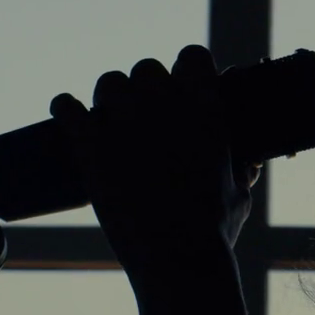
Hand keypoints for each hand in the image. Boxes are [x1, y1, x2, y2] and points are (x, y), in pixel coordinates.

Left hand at [51, 45, 260, 283]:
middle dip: (145, 88)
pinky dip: (66, 109)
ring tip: (110, 119)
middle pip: (147, 68)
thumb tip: (248, 163)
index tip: (182, 84)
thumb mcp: (240, 195)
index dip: (186, 68)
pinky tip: (69, 115)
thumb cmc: (214, 231)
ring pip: (108, 81)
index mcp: (206, 109)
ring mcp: (125, 122)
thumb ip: (241, 170)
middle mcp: (165, 105)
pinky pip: (66, 106)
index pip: (193, 56)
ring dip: (110, 96)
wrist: (178, 258)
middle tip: (143, 114)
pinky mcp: (90, 145)